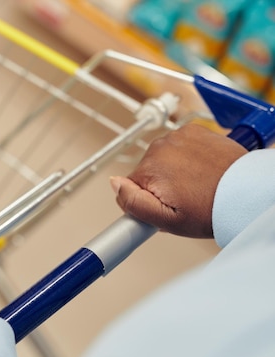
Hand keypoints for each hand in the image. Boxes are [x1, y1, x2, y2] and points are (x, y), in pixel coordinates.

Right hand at [110, 124, 246, 237]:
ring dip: (173, 170)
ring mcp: (178, 136)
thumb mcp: (167, 221)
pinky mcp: (194, 130)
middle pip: (147, 171)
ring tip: (195, 185)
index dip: (146, 201)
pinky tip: (201, 170)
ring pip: (162, 158)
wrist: (246, 193)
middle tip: (184, 198)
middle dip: (160, 185)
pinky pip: (178, 146)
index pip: (131, 186)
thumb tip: (115, 184)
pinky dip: (187, 156)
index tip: (165, 207)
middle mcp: (160, 146)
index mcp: (150, 168)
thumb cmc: (211, 209)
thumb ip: (133, 203)